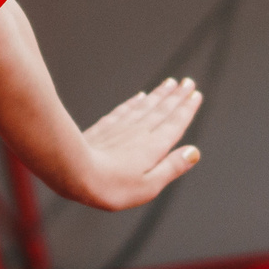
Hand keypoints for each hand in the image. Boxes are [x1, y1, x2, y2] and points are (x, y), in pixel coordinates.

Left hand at [71, 78, 203, 209]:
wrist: (73, 172)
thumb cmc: (112, 186)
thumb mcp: (149, 186)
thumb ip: (171, 168)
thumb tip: (194, 152)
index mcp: (154, 146)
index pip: (175, 123)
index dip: (186, 109)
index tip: (195, 94)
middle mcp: (140, 132)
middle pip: (162, 110)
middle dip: (176, 96)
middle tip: (188, 82)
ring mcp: (120, 128)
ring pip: (144, 106)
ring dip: (159, 94)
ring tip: (170, 83)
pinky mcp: (103, 128)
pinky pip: (124, 110)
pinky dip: (134, 102)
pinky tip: (139, 96)